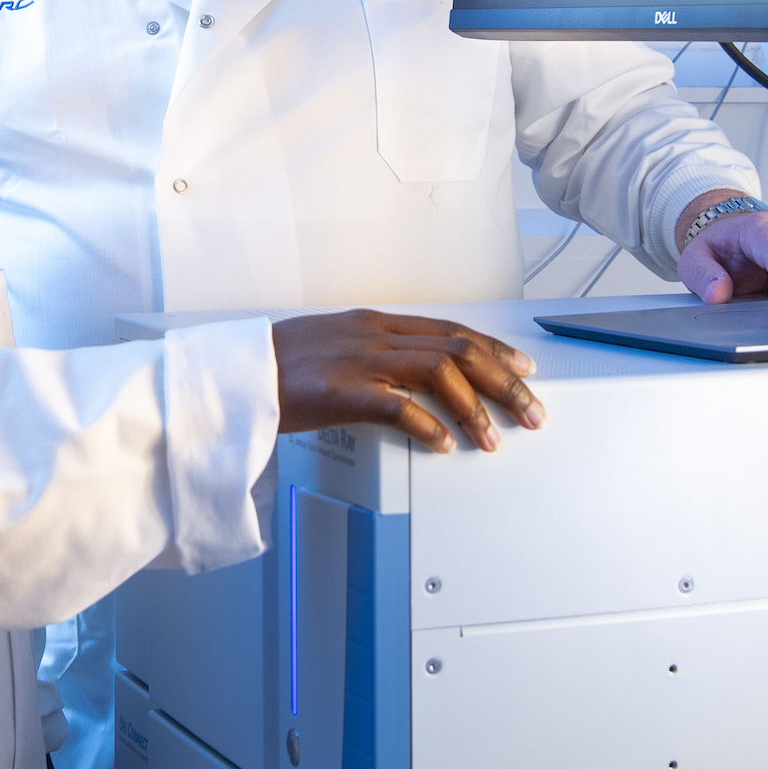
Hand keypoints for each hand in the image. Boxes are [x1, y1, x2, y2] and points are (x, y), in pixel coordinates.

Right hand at [272, 309, 545, 453]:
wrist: (236, 374)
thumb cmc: (283, 367)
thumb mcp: (338, 347)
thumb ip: (378, 355)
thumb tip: (416, 375)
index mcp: (377, 323)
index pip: (451, 330)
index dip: (494, 349)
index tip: (523, 368)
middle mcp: (375, 336)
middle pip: (458, 349)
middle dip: (503, 381)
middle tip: (531, 410)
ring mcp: (359, 361)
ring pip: (439, 373)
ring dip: (474, 408)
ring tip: (492, 438)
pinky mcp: (342, 391)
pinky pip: (397, 407)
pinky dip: (428, 426)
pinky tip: (444, 445)